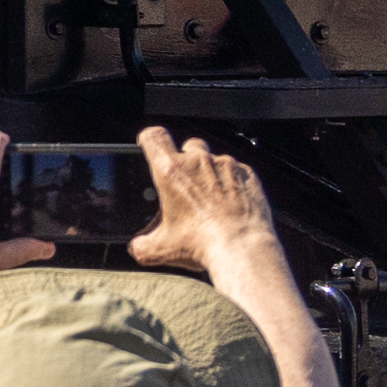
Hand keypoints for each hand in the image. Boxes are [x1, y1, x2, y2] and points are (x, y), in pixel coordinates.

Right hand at [129, 126, 281, 283]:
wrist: (243, 249)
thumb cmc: (202, 244)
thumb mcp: (160, 249)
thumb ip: (142, 244)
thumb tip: (138, 246)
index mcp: (171, 172)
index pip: (153, 137)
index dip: (149, 139)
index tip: (149, 146)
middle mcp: (199, 162)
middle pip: (187, 146)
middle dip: (185, 161)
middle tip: (186, 186)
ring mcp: (226, 165)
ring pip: (213, 158)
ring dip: (209, 173)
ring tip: (211, 200)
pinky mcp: (248, 175)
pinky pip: (236, 171)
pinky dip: (232, 183)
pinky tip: (230, 204)